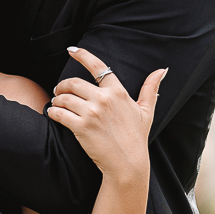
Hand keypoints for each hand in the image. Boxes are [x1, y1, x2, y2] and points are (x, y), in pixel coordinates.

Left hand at [48, 47, 166, 182]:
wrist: (127, 163)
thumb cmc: (136, 138)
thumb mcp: (147, 111)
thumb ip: (150, 88)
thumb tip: (162, 70)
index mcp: (118, 92)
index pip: (98, 67)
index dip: (83, 56)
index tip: (72, 50)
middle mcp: (104, 99)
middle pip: (74, 82)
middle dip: (62, 85)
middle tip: (59, 90)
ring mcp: (92, 113)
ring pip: (64, 97)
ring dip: (56, 99)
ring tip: (56, 103)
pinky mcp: (81, 127)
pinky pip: (59, 113)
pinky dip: (52, 112)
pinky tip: (52, 114)